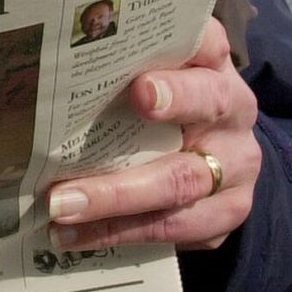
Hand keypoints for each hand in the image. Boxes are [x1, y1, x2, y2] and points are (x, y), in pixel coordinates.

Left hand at [45, 18, 258, 249]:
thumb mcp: (162, 70)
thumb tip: (57, 67)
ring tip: (59, 210)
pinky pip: (171, 229)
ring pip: (178, 188)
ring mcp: (234, 172)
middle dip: (130, 163)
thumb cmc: (172, 95)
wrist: (223, 147)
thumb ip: (128, 63)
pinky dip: (117, 233)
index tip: (139, 92)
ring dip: (113, 202)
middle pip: (186, 147)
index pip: (207, 55)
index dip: (177, 80)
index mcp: (215, 68)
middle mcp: (233, 117)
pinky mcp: (224, 214)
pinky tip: (72, 235)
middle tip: (70, 184)